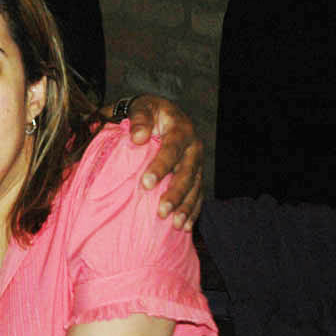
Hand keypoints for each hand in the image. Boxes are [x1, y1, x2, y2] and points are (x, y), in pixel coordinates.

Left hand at [126, 95, 203, 229]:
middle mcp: (193, 148)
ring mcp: (197, 163)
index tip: (146, 184)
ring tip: (176, 225)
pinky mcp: (196, 175)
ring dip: (186, 207)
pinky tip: (185, 227)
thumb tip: (137, 138)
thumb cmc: (148, 112)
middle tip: (162, 211)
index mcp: (181, 130)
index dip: (160, 167)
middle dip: (175, 194)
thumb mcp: (142, 108)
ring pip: (195, 187)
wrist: (162, 113)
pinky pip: (198, 195)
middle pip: (187, 173)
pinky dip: (192, 211)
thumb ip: (139, 120)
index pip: (172, 150)